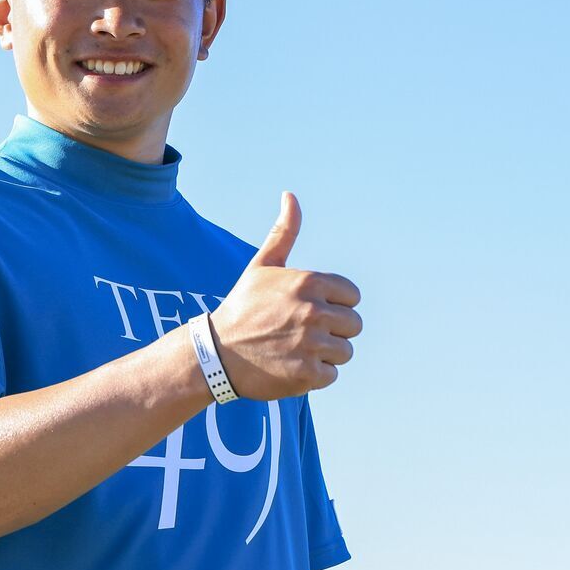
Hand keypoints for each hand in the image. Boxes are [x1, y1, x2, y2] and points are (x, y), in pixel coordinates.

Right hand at [208, 191, 362, 401]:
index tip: (311, 310)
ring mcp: (311, 344)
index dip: (334, 304)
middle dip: (333, 330)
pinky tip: (292, 365)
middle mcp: (314, 311)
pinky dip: (315, 374)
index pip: (352, 296)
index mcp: (309, 282)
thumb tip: (290, 195)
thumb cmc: (243, 307)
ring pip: (345, 351)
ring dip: (325, 353)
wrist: (216, 354)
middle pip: (353, 325)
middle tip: (303, 333)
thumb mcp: (262, 266)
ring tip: (296, 349)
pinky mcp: (307, 374)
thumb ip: (284, 232)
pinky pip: (332, 374)